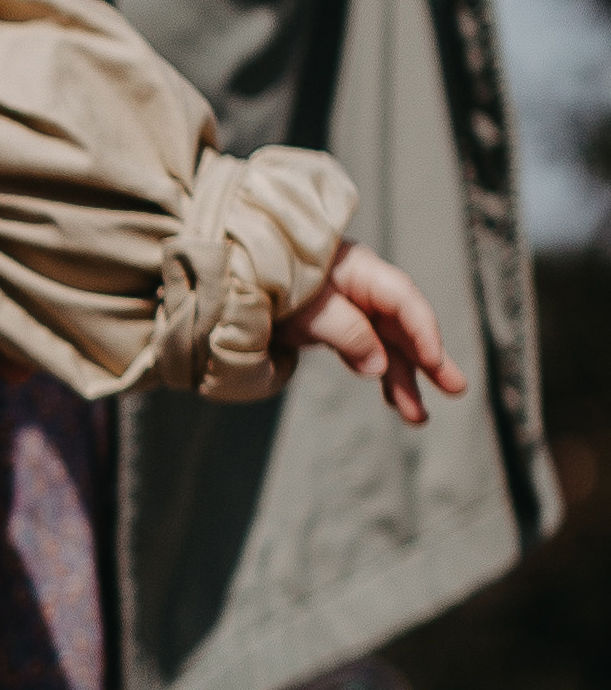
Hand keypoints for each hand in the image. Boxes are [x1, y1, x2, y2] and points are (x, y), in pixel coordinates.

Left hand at [277, 242, 466, 425]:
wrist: (231, 280)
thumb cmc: (270, 284)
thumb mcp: (307, 308)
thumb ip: (346, 332)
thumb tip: (378, 367)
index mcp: (360, 271)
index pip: (403, 300)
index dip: (423, 332)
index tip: (436, 363)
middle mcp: (363, 289)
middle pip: (403, 326)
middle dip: (428, 360)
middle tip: (457, 390)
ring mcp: (351, 308)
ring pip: (386, 345)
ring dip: (402, 379)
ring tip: (417, 418)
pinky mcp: (337, 326)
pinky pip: (365, 352)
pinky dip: (377, 374)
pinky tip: (391, 399)